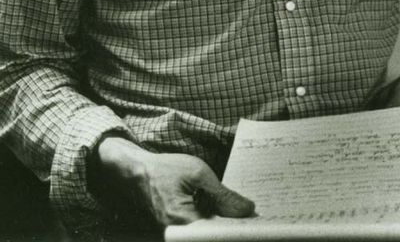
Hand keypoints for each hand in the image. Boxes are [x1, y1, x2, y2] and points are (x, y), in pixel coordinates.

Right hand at [91, 136, 254, 227]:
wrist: (137, 172)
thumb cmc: (165, 169)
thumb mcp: (198, 174)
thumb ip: (223, 194)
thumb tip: (246, 210)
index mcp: (181, 220)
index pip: (216, 233)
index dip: (237, 228)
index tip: (257, 221)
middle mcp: (177, 231)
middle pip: (213, 235)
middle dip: (234, 226)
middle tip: (253, 215)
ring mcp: (177, 232)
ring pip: (208, 232)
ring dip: (226, 223)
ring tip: (244, 212)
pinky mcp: (179, 228)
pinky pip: (201, 228)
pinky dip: (216, 220)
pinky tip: (229, 212)